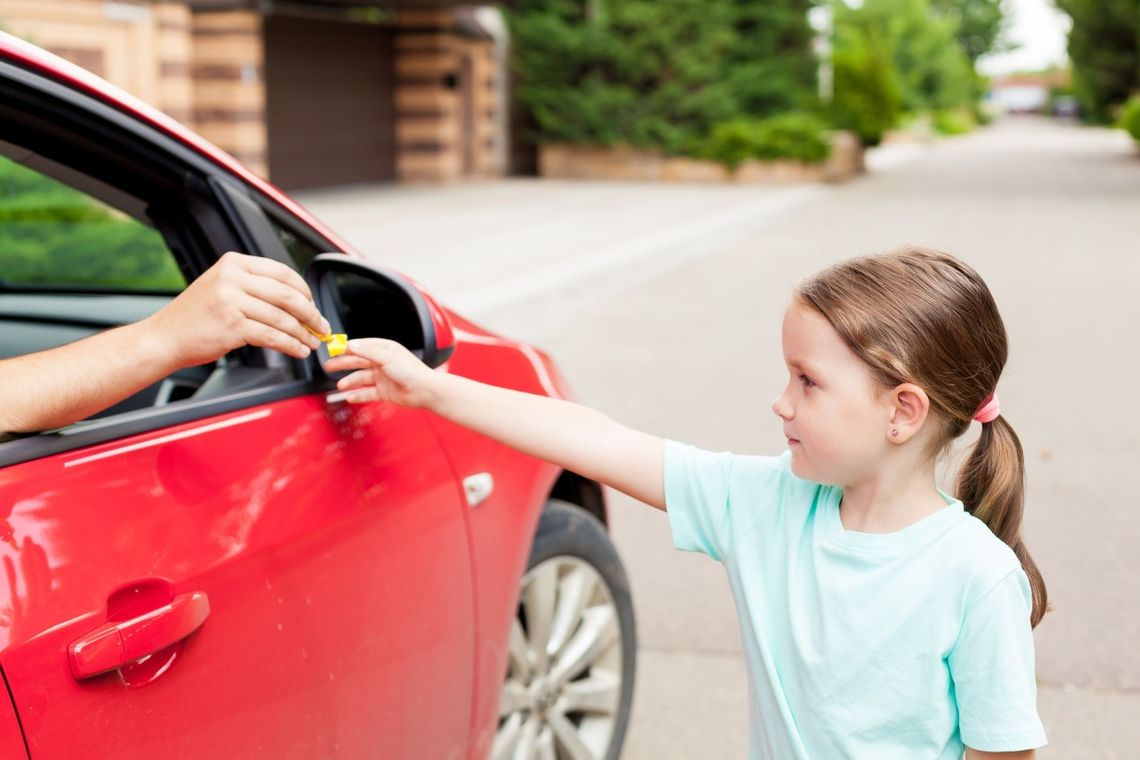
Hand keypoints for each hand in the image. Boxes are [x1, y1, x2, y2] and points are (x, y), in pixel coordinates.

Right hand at [145, 251, 329, 366]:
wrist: (164, 338)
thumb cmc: (195, 317)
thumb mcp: (222, 287)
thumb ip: (254, 287)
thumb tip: (296, 301)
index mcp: (234, 263)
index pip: (283, 272)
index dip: (305, 291)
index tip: (314, 306)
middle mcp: (233, 278)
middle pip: (287, 295)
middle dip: (311, 314)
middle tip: (321, 327)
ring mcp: (232, 301)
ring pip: (282, 318)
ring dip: (303, 333)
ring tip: (311, 343)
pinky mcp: (232, 326)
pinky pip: (273, 336)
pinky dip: (291, 345)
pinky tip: (298, 350)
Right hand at [323, 338, 437, 407]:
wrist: (425, 391)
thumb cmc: (411, 371)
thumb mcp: (387, 357)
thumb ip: (367, 351)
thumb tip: (350, 344)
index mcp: (384, 349)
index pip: (361, 346)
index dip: (347, 348)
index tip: (333, 349)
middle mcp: (383, 362)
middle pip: (358, 362)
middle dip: (343, 364)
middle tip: (328, 365)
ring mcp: (383, 377)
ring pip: (361, 378)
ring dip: (350, 381)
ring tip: (340, 385)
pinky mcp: (384, 392)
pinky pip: (367, 393)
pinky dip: (358, 395)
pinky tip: (350, 397)